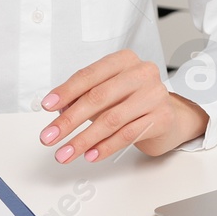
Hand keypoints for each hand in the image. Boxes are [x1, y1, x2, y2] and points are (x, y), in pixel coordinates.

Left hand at [39, 50, 207, 161]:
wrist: (168, 116)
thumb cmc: (132, 101)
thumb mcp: (107, 94)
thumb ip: (83, 98)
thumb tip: (59, 112)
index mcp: (124, 60)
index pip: (90, 75)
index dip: (66, 91)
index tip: (48, 107)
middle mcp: (142, 73)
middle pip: (99, 97)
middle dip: (70, 120)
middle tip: (50, 137)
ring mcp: (155, 95)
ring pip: (112, 119)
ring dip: (83, 139)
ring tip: (65, 153)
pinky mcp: (163, 117)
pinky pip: (127, 134)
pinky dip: (105, 147)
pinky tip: (90, 155)